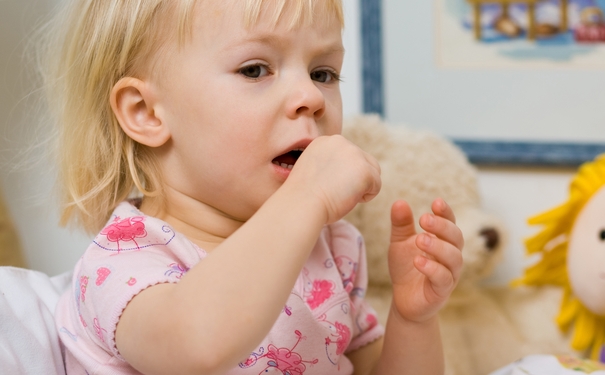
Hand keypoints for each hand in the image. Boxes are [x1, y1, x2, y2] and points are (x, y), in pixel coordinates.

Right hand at [286, 135, 381, 223]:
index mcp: (325, 141)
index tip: (328, 186)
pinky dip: (365, 197)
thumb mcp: (313, 171)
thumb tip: (345, 173)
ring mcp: (353, 153)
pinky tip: (346, 199)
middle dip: (355, 179)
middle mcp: (340, 141)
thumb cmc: (302, 197)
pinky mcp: (364, 169)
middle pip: (364, 160)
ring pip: (373, 172)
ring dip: (361, 186)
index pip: (349, 156)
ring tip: (341, 195)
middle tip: (335, 192)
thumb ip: (329, 165)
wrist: (300, 205)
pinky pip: (376, 186)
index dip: (343, 175)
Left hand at [388, 199, 462, 322]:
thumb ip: (401, 224)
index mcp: (442, 241)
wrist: (404, 300)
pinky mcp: (441, 291)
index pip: (450, 223)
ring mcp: (449, 274)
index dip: (446, 213)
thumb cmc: (406, 268)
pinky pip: (444, 278)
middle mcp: (450, 256)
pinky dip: (432, 268)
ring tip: (420, 239)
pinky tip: (418, 261)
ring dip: (438, 246)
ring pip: (454, 258)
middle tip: (424, 219)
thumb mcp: (400, 243)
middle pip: (456, 238)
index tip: (436, 202)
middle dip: (442, 226)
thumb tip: (399, 201)